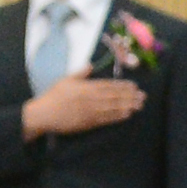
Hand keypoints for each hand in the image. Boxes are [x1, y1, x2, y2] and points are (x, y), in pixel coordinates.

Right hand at [21, 75, 142, 137]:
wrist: (43, 114)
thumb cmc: (53, 96)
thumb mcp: (65, 80)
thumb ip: (80, 73)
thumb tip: (90, 65)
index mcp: (86, 87)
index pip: (109, 85)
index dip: (123, 86)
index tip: (134, 86)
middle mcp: (91, 98)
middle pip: (114, 96)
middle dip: (130, 96)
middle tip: (143, 96)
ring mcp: (90, 111)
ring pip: (113, 107)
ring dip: (128, 105)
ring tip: (140, 104)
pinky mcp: (88, 122)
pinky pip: (106, 119)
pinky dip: (118, 116)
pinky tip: (128, 114)